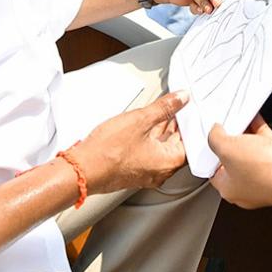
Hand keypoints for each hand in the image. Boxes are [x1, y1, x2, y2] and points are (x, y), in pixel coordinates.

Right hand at [73, 90, 188, 192]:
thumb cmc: (107, 152)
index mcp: (168, 162)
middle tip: (176, 107)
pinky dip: (149, 139)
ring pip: (161, 148)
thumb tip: (181, 98)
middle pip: (176, 145)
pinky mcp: (132, 171)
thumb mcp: (140, 120)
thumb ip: (164, 107)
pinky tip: (143, 125)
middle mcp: (159, 171)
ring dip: (162, 130)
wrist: (81, 169)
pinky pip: (148, 153)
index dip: (190, 123)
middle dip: (176, 125)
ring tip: (160, 112)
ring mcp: (145, 173)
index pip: (190, 141)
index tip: (188, 109)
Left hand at [208, 116, 271, 209]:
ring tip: (239, 116)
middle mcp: (247, 183)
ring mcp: (264, 172)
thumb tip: (214, 132)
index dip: (209, 151)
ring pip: (250, 149)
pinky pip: (265, 142)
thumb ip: (216, 139)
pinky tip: (256, 116)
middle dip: (228, 139)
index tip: (208, 136)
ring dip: (245, 132)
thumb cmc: (267, 172)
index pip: (212, 170)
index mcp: (229, 188)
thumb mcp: (228, 149)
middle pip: (232, 157)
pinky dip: (259, 129)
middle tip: (223, 123)